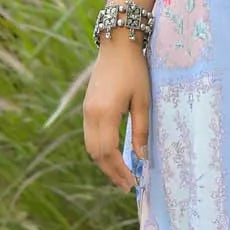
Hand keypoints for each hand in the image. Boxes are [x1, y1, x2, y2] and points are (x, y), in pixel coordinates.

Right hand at [83, 30, 150, 192]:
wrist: (117, 44)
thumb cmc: (135, 70)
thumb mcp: (143, 101)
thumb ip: (141, 130)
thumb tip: (142, 157)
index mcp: (105, 113)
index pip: (108, 152)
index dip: (119, 170)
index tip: (133, 181)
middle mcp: (90, 114)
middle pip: (96, 153)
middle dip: (111, 171)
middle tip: (127, 185)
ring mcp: (86, 111)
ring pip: (90, 146)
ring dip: (104, 163)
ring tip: (120, 175)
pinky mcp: (86, 107)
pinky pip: (89, 136)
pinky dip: (99, 150)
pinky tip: (112, 156)